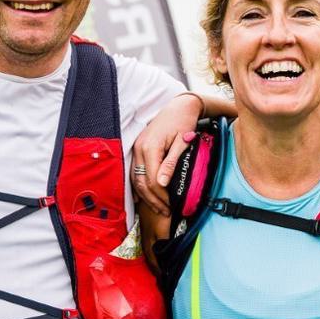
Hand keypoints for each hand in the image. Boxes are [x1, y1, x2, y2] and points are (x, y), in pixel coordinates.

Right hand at [131, 92, 201, 216]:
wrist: (178, 107)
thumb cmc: (183, 123)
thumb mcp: (182, 142)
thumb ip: (171, 163)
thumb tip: (163, 183)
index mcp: (150, 147)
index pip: (153, 179)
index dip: (162, 195)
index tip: (172, 204)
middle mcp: (139, 148)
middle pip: (142, 182)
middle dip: (153, 199)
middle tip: (165, 212)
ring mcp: (136, 148)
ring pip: (136, 179)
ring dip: (146, 195)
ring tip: (159, 207)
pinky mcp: (138, 149)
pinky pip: (136, 172)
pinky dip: (141, 186)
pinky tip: (147, 197)